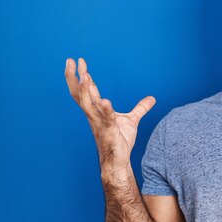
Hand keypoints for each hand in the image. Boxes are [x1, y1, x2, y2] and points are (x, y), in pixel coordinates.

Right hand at [65, 58, 155, 174]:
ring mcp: (99, 123)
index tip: (79, 61)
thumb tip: (152, 98)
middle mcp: (94, 115)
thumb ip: (140, 108)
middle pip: (79, 94)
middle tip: (69, 60)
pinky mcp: (108, 132)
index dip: (83, 75)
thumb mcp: (132, 120)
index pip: (88, 90)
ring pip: (87, 104)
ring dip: (86, 90)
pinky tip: (105, 101)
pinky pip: (106, 119)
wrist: (118, 160)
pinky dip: (105, 110)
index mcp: (97, 111)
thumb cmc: (120, 141)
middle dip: (73, 77)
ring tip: (85, 75)